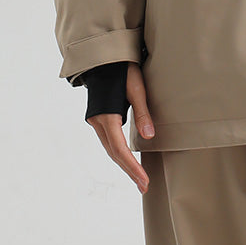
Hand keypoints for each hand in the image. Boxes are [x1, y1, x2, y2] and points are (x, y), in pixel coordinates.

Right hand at [86, 62, 154, 193]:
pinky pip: (109, 140)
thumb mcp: (137, 88)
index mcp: (107, 117)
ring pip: (110, 148)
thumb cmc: (123, 70)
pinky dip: (118, 151)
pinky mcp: (100, 118)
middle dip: (129, 170)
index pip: (120, 150)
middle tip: (144, 185)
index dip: (132, 167)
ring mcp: (97, 121)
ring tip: (139, 176)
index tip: (144, 181)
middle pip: (113, 153)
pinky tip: (128, 157)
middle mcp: (98, 122)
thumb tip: (149, 137)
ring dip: (124, 163)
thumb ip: (142, 113)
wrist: (104, 59)